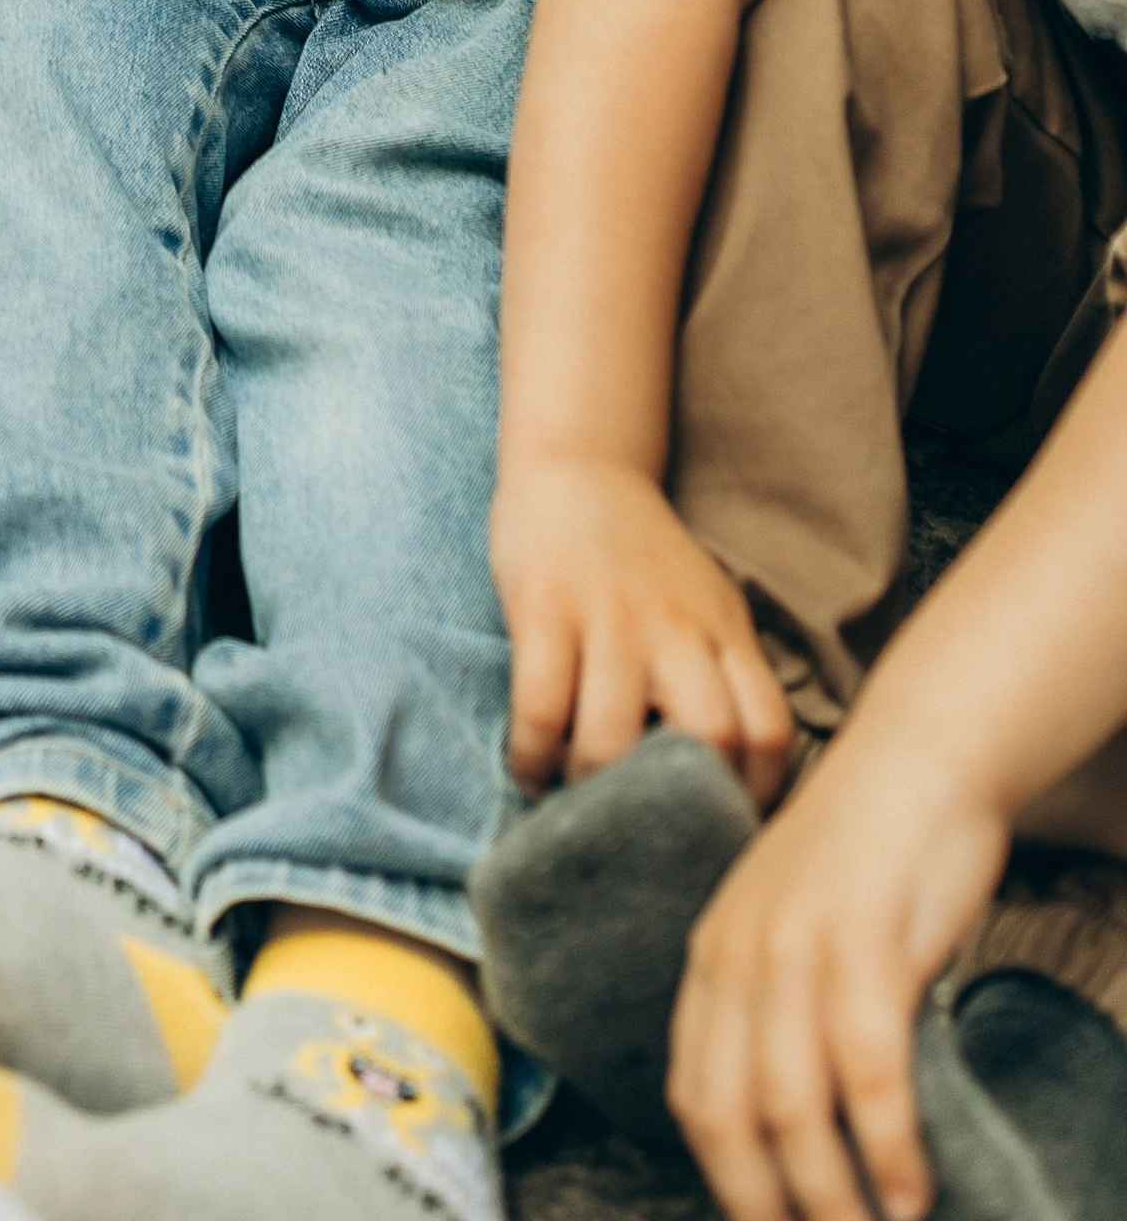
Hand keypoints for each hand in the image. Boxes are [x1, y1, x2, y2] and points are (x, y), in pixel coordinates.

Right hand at [494, 459, 793, 804]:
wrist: (578, 467)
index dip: (757, 793)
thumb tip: (734, 782)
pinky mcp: (542, 608)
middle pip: (707, 736)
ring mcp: (607, 616)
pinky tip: (530, 769)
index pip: (769, 727)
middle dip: (679, 803)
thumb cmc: (644, 559)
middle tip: (649, 831)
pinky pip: (539, 705)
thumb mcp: (708, 606)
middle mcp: (675, 626)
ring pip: (612, 736)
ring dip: (592, 788)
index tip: (722, 826)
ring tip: (577, 803)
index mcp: (724, 629)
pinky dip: (531, 755)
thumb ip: (723, 677)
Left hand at [668, 740, 1009, 1220]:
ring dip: (831, 1197)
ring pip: (794, 1110)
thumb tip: (799, 1118)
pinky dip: (886, 1147)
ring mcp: (798, 950)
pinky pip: (868, 1073)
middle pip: (730, 1117)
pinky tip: (909, 1189)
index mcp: (713, 955)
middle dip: (767, 1204)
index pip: (694, 1094)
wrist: (918, 757)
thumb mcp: (795, 928)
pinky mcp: (865, 945)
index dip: (725, 1178)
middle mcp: (739, 955)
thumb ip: (782, 1008)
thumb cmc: (870, 855)